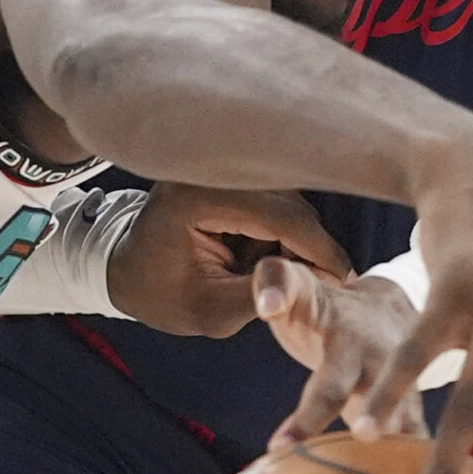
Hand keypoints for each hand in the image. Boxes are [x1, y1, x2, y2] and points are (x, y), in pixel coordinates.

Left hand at [107, 184, 349, 336]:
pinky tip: (259, 252)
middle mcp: (204, 168)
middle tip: (313, 284)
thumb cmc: (161, 294)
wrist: (127, 268)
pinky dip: (280, 225)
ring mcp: (214, 162)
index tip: (345, 281)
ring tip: (269, 270)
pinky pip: (275, 192)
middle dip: (307, 245)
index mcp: (193, 197)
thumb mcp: (208, 311)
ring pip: (288, 195)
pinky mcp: (225, 168)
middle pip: (289, 199)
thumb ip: (258, 298)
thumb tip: (312, 288)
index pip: (278, 215)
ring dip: (292, 235)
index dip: (318, 250)